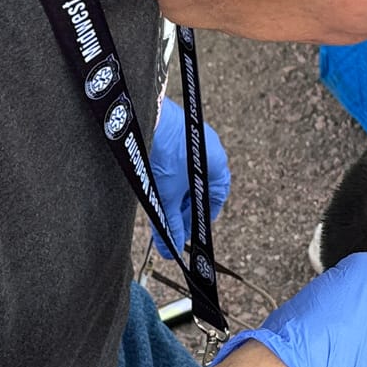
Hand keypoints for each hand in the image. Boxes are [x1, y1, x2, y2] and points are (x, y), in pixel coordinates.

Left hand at [149, 96, 229, 257]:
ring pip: (184, 175)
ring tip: (157, 206)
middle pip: (198, 188)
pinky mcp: (175, 131)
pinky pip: (174, 160)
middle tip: (170, 225)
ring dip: (172, 193)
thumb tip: (170, 248)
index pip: (215, 198)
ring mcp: (192, 139)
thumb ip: (171, 223)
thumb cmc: (167, 155)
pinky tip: (152, 183)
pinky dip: (166, 175)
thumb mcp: (168, 195)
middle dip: (182, 208)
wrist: (148, 118)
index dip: (201, 217)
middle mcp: (209, 151)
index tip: (190, 230)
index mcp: (218, 166)